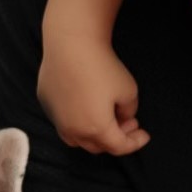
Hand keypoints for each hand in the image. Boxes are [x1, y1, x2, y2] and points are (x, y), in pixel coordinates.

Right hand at [37, 39, 149, 155]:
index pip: (119, 146)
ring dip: (94, 135)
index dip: (134, 143)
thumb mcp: (129, 91)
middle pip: (98, 146)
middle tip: (129, 124)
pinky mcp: (47, 104)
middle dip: (116, 138)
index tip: (145, 135)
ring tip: (106, 119)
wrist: (71, 44)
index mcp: (96, 129)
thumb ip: (129, 111)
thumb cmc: (102, 67)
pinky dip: (77, 121)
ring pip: (76, 139)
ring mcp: (56, 118)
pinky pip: (63, 121)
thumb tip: (122, 117)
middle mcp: (73, 130)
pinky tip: (86, 104)